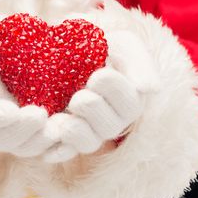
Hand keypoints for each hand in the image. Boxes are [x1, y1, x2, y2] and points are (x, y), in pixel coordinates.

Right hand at [0, 38, 55, 157]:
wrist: (9, 55)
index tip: (10, 110)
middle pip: (4, 141)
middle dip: (22, 130)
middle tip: (40, 115)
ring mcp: (14, 136)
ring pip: (26, 148)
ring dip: (42, 140)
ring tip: (59, 125)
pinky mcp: (36, 135)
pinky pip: (47, 148)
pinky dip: (59, 146)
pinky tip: (71, 135)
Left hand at [40, 30, 160, 162]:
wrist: (63, 51)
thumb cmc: (99, 47)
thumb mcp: (122, 45)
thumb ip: (138, 63)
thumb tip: (150, 89)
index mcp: (128, 100)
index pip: (130, 103)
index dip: (115, 91)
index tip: (98, 75)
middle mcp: (111, 120)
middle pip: (109, 127)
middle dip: (93, 111)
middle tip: (78, 97)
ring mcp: (87, 132)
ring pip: (88, 143)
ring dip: (75, 132)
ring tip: (60, 120)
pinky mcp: (62, 139)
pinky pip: (62, 152)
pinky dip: (55, 150)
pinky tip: (47, 144)